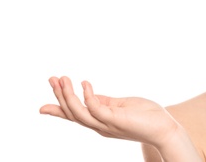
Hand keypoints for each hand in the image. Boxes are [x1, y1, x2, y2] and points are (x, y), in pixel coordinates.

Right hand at [39, 76, 178, 145]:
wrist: (163, 128)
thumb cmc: (144, 115)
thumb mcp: (119, 106)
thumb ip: (104, 101)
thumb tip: (88, 93)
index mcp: (100, 121)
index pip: (75, 116)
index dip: (58, 111)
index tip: (42, 107)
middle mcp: (99, 125)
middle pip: (72, 113)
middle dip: (60, 96)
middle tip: (52, 79)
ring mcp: (106, 124)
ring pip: (79, 113)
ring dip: (68, 96)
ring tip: (62, 79)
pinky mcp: (115, 120)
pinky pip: (96, 108)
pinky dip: (87, 96)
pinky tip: (85, 83)